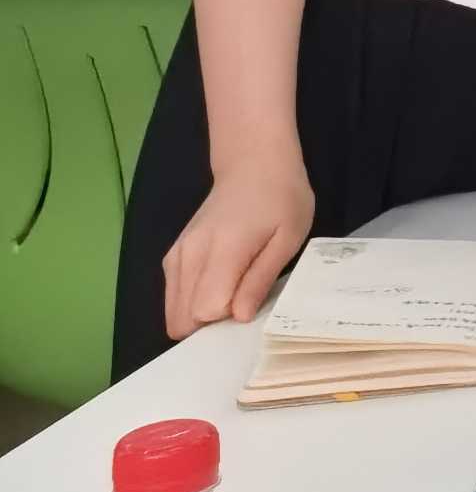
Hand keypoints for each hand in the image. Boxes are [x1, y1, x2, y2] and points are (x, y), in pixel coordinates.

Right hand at [159, 157, 313, 339]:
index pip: (204, 311)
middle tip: (243, 303)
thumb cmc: (281, 199)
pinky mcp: (172, 257)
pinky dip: (191, 304)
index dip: (229, 318)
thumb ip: (260, 278)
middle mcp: (187, 257)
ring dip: (201, 317)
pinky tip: (219, 288)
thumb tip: (239, 318)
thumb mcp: (288, 237)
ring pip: (174, 314)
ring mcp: (175, 257)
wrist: (253, 165)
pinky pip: (173, 298)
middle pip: (182, 320)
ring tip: (234, 294)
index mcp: (220, 251)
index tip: (252, 303)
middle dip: (212, 326)